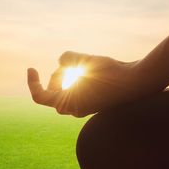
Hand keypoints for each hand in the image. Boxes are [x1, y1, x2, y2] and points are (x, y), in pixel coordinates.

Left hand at [26, 51, 146, 116]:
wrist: (136, 82)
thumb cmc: (111, 72)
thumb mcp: (86, 60)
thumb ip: (68, 58)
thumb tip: (61, 61)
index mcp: (69, 104)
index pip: (40, 97)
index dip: (33, 82)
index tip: (31, 68)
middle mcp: (75, 110)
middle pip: (54, 91)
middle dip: (57, 75)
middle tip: (73, 62)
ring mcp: (85, 108)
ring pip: (66, 91)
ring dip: (68, 76)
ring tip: (81, 64)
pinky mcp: (94, 104)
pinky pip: (77, 91)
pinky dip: (78, 80)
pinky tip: (90, 69)